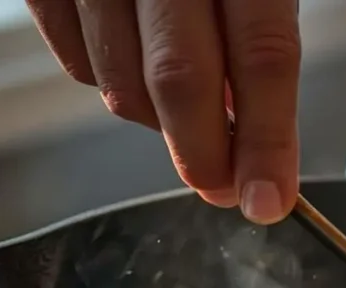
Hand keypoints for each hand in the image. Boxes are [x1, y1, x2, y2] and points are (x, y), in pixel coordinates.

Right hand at [26, 0, 300, 224]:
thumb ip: (261, 29)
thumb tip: (252, 122)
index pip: (263, 55)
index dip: (269, 140)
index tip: (270, 199)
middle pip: (179, 80)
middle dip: (205, 155)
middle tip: (226, 191)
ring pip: (119, 84)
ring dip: (161, 124)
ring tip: (193, 118)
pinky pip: (75, 62)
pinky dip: (114, 88)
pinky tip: (142, 74)